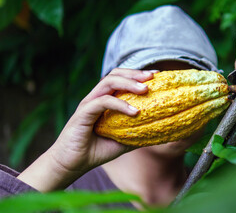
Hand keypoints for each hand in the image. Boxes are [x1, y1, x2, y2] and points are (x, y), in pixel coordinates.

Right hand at [18, 68, 155, 191]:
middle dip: (135, 73)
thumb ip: (138, 133)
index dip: (138, 74)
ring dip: (129, 83)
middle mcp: (96, 98)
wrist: (72, 165)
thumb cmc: (96, 151)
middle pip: (115, 75)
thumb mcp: (123, 141)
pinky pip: (103, 102)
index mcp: (105, 100)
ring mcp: (89, 103)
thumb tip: (159, 131)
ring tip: (145, 89)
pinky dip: (120, 104)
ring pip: (108, 82)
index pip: (121, 79)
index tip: (157, 75)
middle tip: (153, 76)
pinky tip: (135, 112)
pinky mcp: (82, 113)